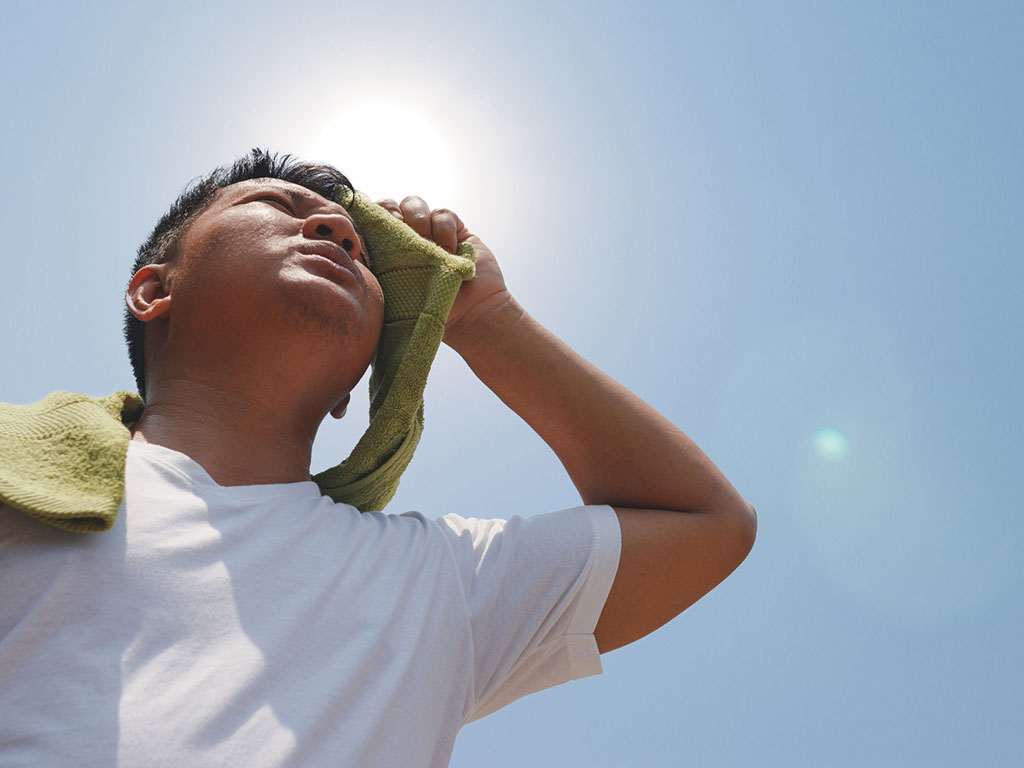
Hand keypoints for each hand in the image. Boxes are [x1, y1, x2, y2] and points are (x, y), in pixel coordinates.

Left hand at [375, 195, 511, 345]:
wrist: (471, 316)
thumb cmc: (427, 314)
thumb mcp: (390, 296)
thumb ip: (371, 272)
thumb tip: (349, 252)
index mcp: (383, 253)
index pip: (366, 222)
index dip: (365, 217)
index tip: (370, 229)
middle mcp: (404, 238)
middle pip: (387, 205)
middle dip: (390, 213)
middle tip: (399, 230)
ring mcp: (429, 232)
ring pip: (412, 203)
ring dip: (418, 221)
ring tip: (429, 248)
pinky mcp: (454, 229)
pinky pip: (442, 213)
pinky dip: (444, 229)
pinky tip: (450, 251)